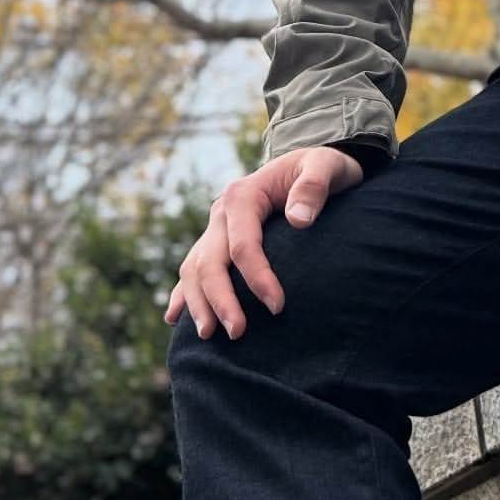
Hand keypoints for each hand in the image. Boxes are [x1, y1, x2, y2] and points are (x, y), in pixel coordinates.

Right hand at [162, 144, 365, 341]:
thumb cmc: (321, 167)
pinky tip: (173, 316)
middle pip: (210, 262)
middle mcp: (221, 212)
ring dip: (197, 303)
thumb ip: (314, 187)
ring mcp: (215, 227)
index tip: (278, 306)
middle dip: (220, 300)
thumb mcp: (326, 166)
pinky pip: (192, 268)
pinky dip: (182, 292)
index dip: (257, 278)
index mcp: (242, 194)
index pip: (242, 245)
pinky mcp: (217, 240)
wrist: (311, 164)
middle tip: (238, 333)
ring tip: (208, 335)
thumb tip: (298, 219)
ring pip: (194, 269)